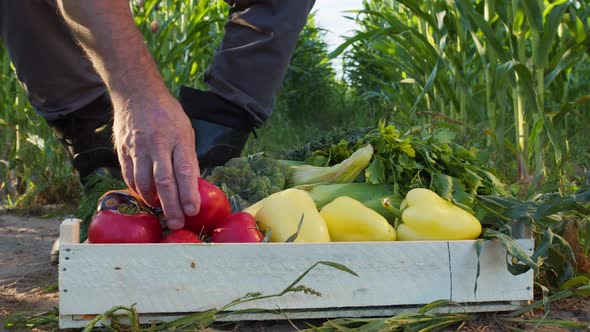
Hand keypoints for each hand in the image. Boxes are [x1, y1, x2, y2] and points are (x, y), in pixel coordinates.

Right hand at [112, 93, 200, 229]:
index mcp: (178, 139)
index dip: (189, 193)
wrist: (137, 93)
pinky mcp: (123, 150)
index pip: (185, 171)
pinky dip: (137, 190)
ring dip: (152, 200)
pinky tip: (145, 196)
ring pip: (144, 182)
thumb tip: (192, 186)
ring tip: (161, 210)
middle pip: (164, 182)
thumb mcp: (186, 131)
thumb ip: (188, 158)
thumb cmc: (167, 114)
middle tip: (177, 223)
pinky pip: (129, 176)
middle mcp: (158, 144)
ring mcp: (138, 147)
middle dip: (172, 207)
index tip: (192, 210)